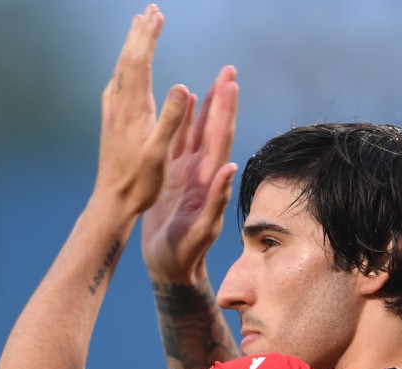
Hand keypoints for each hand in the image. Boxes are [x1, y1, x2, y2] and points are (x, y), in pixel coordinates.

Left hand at [94, 5, 190, 215]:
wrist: (112, 201)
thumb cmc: (139, 182)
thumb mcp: (160, 153)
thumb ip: (170, 119)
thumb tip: (180, 87)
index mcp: (133, 109)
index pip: (140, 62)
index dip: (148, 37)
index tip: (157, 17)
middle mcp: (119, 105)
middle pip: (128, 59)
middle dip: (140, 34)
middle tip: (149, 11)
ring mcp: (113, 113)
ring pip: (121, 70)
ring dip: (131, 47)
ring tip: (138, 29)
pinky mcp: (111, 122)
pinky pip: (118, 84)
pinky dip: (125, 67)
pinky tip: (125, 71)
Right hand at [142, 66, 239, 284]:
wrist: (170, 267)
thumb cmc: (185, 255)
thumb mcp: (201, 231)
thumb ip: (217, 200)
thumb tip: (230, 167)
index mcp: (209, 180)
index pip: (220, 139)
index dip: (226, 111)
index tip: (231, 83)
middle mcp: (202, 172)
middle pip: (213, 128)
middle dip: (221, 99)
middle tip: (228, 69)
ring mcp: (189, 173)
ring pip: (197, 131)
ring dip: (206, 105)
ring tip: (213, 80)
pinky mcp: (173, 177)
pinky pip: (179, 142)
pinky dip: (183, 120)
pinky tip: (185, 101)